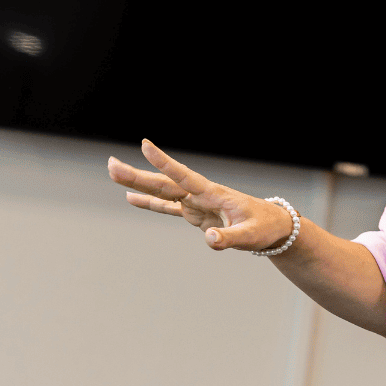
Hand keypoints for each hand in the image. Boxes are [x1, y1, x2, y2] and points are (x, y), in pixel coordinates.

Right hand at [106, 140, 292, 252]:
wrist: (273, 227)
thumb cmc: (264, 228)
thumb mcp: (250, 235)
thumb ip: (228, 238)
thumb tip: (208, 239)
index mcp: (213, 194)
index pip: (184, 176)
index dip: (164, 162)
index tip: (145, 145)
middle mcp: (200, 195)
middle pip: (163, 183)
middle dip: (137, 174)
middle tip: (111, 164)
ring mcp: (195, 203)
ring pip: (161, 191)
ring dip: (137, 184)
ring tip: (113, 174)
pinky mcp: (194, 213)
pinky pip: (167, 207)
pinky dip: (149, 202)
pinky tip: (130, 198)